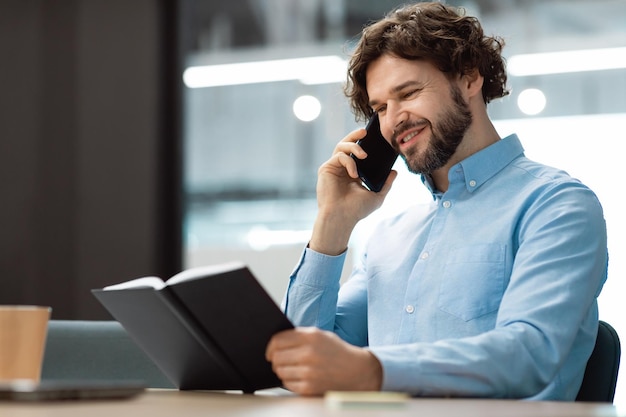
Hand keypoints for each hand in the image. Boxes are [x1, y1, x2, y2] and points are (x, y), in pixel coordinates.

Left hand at [265, 327, 382, 395]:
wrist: (357, 371)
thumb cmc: (337, 352)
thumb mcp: (321, 335)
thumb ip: (299, 335)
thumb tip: (276, 342)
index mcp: (310, 337)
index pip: (277, 340)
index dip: (270, 346)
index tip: (269, 351)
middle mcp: (308, 353)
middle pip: (276, 357)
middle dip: (275, 359)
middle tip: (280, 361)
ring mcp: (308, 372)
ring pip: (280, 371)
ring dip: (283, 370)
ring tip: (293, 368)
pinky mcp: (309, 387)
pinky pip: (287, 384)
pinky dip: (290, 381)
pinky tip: (299, 377)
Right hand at [310, 129, 396, 254]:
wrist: (342, 218)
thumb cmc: (356, 210)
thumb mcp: (377, 196)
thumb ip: (386, 183)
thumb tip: (395, 171)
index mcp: (352, 173)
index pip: (358, 153)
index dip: (365, 144)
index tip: (376, 138)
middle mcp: (342, 168)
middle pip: (347, 144)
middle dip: (355, 135)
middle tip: (365, 132)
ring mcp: (333, 168)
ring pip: (341, 146)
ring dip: (353, 146)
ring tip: (364, 154)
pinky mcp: (326, 168)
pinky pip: (339, 156)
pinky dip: (349, 162)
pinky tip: (354, 174)